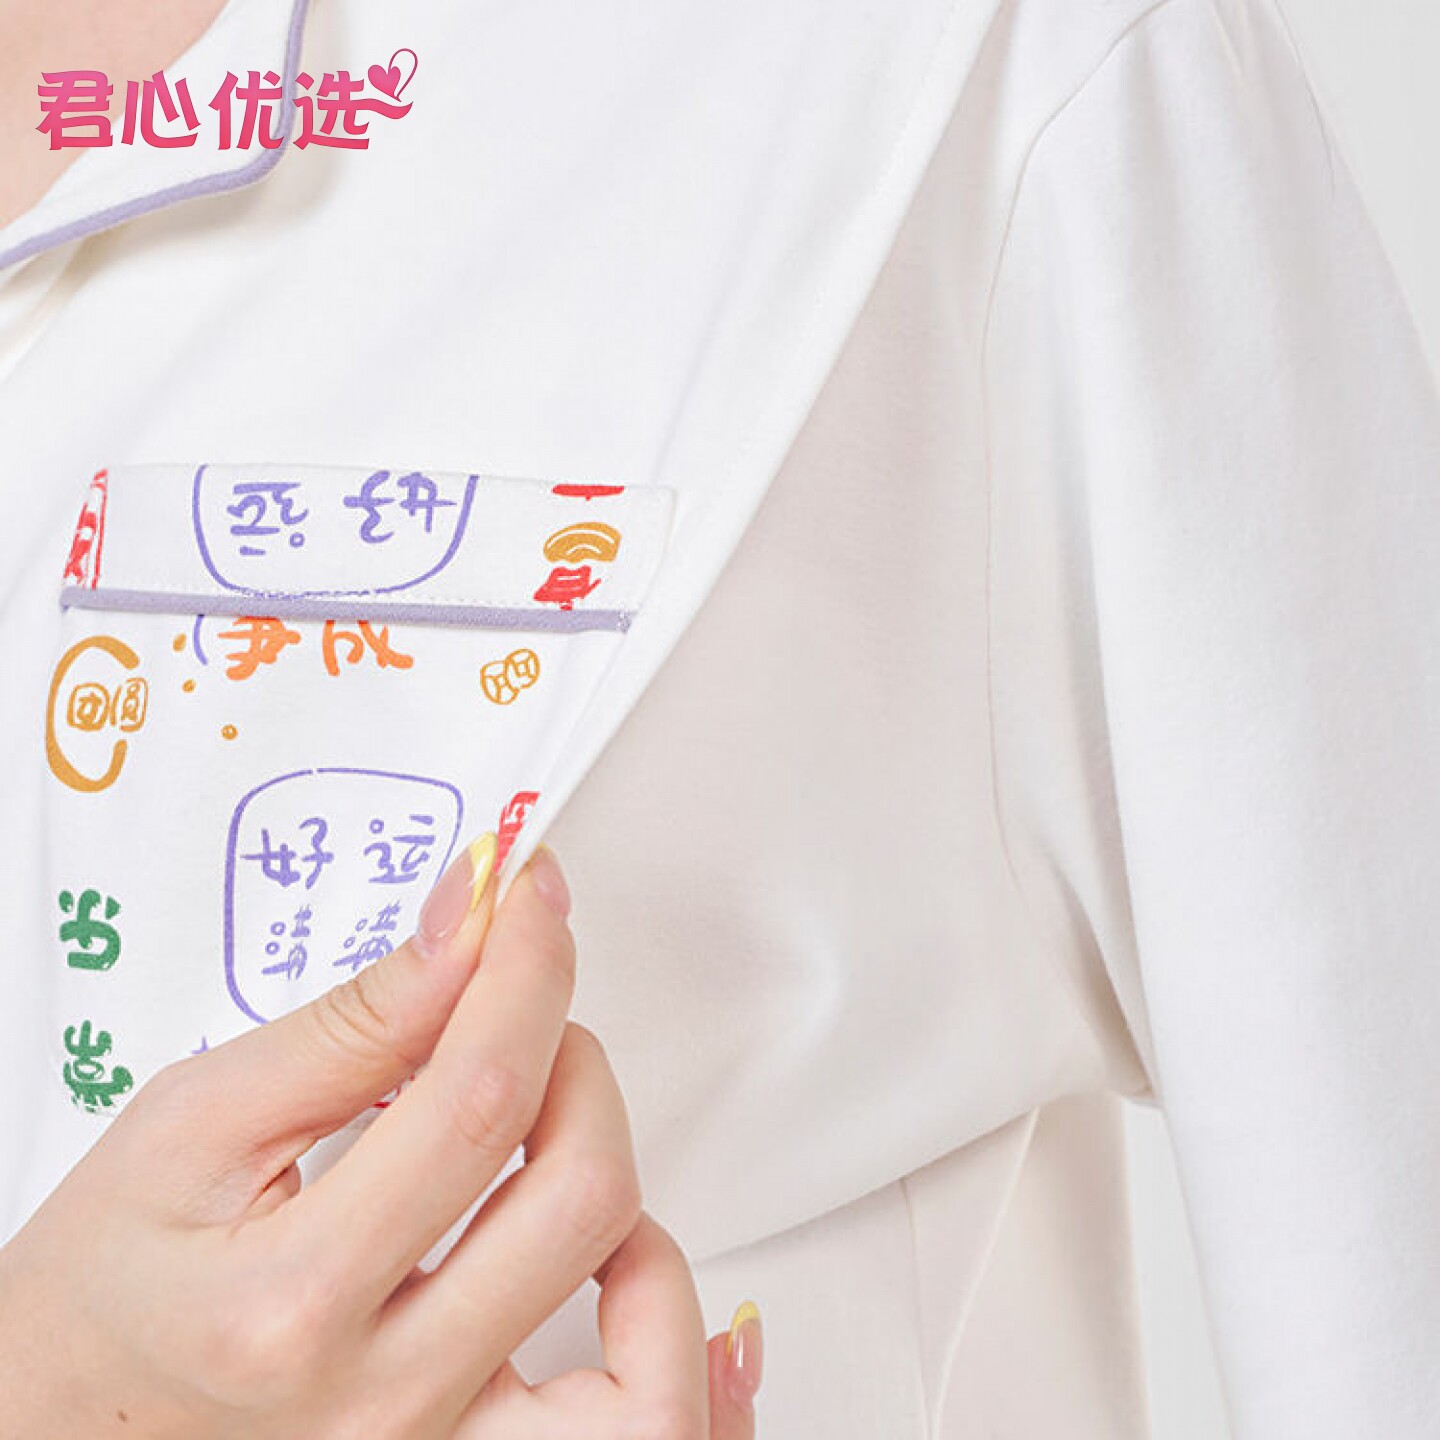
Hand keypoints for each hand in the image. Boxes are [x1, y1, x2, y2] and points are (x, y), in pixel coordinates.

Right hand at [0, 842, 761, 1436]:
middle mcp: (383, 1398)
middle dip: (575, 1058)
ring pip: (632, 1314)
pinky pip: (634, 1421)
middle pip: (579, 1195)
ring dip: (619, 1175)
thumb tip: (472, 931)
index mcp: (293, 1301)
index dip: (526, 973)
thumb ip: (353, 1028)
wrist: (54, 1424)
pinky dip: (665, 1328)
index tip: (530, 900)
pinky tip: (619, 1251)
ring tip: (552, 1126)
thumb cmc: (100, 1284)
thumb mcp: (194, 1125)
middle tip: (516, 1017)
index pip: (478, 1102)